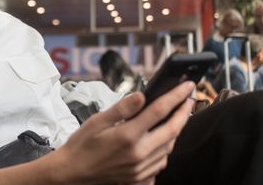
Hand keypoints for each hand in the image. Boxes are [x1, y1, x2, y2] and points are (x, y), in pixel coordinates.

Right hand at [52, 81, 194, 183]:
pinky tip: (163, 137)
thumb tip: (142, 95)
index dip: (176, 96)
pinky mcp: (140, 176)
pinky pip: (162, 160)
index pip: (159, 111)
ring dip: (177, 129)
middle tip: (190, 98)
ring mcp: (141, 167)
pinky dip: (167, 146)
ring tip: (178, 114)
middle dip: (185, 111)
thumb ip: (123, 108)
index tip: (187, 86)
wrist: (72, 173)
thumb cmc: (81, 146)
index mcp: (128, 136)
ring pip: (170, 146)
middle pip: (172, 129)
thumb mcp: (98, 120)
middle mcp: (138, 153)